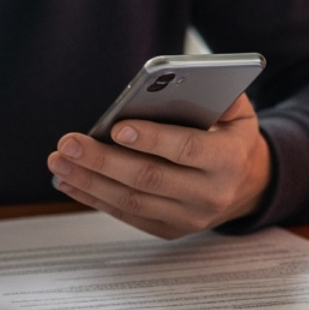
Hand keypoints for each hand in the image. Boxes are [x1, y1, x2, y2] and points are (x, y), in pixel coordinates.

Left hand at [48, 94, 271, 238]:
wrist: (248, 185)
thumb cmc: (232, 138)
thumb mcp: (238, 112)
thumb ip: (218, 93)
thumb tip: (178, 79)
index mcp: (229, 159)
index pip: (188, 149)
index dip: (153, 139)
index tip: (117, 127)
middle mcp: (209, 194)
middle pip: (150, 178)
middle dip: (104, 160)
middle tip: (69, 143)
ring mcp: (189, 218)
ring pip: (132, 201)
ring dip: (90, 182)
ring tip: (59, 161)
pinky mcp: (170, 230)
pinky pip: (127, 215)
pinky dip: (94, 198)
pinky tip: (69, 182)